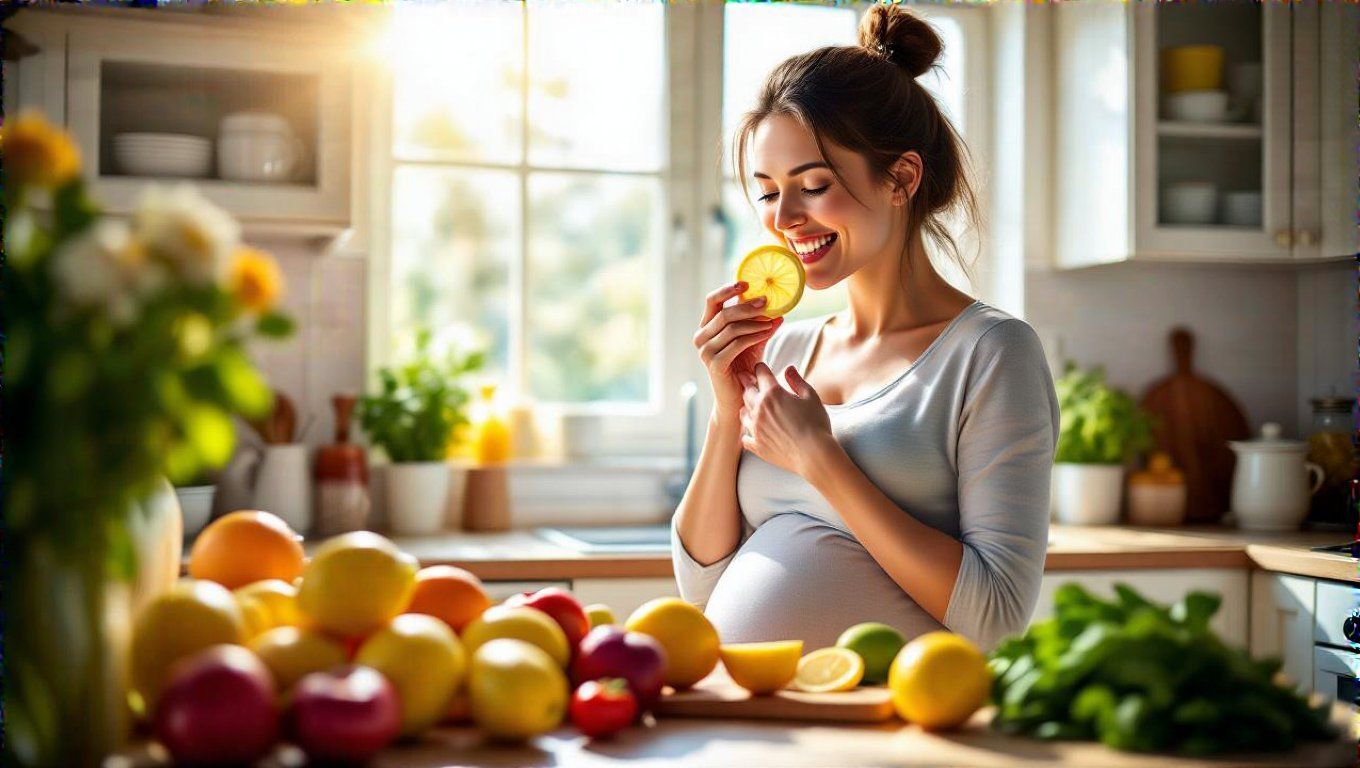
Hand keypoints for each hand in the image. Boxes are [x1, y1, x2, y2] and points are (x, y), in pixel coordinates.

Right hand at [693, 281, 782, 422]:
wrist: (737, 399)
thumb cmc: (743, 368)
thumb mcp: (752, 341)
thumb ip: (761, 325)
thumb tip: (780, 311)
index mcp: (706, 327)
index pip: (712, 301)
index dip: (728, 289)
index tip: (747, 283)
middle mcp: (701, 337)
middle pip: (723, 312)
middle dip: (747, 305)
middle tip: (767, 302)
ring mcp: (705, 351)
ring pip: (731, 327)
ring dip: (754, 322)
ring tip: (772, 321)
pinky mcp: (714, 364)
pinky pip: (737, 343)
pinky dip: (754, 335)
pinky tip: (768, 332)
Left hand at [737, 362, 833, 475]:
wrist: (814, 454)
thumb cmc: (816, 424)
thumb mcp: (811, 397)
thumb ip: (797, 381)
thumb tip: (788, 368)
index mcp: (773, 393)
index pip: (761, 374)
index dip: (760, 368)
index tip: (760, 368)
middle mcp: (760, 408)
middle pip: (747, 391)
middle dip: (747, 384)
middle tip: (745, 379)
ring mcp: (756, 428)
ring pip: (743, 413)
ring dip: (746, 407)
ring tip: (749, 406)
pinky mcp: (756, 445)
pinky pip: (745, 437)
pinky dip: (747, 433)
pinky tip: (752, 432)